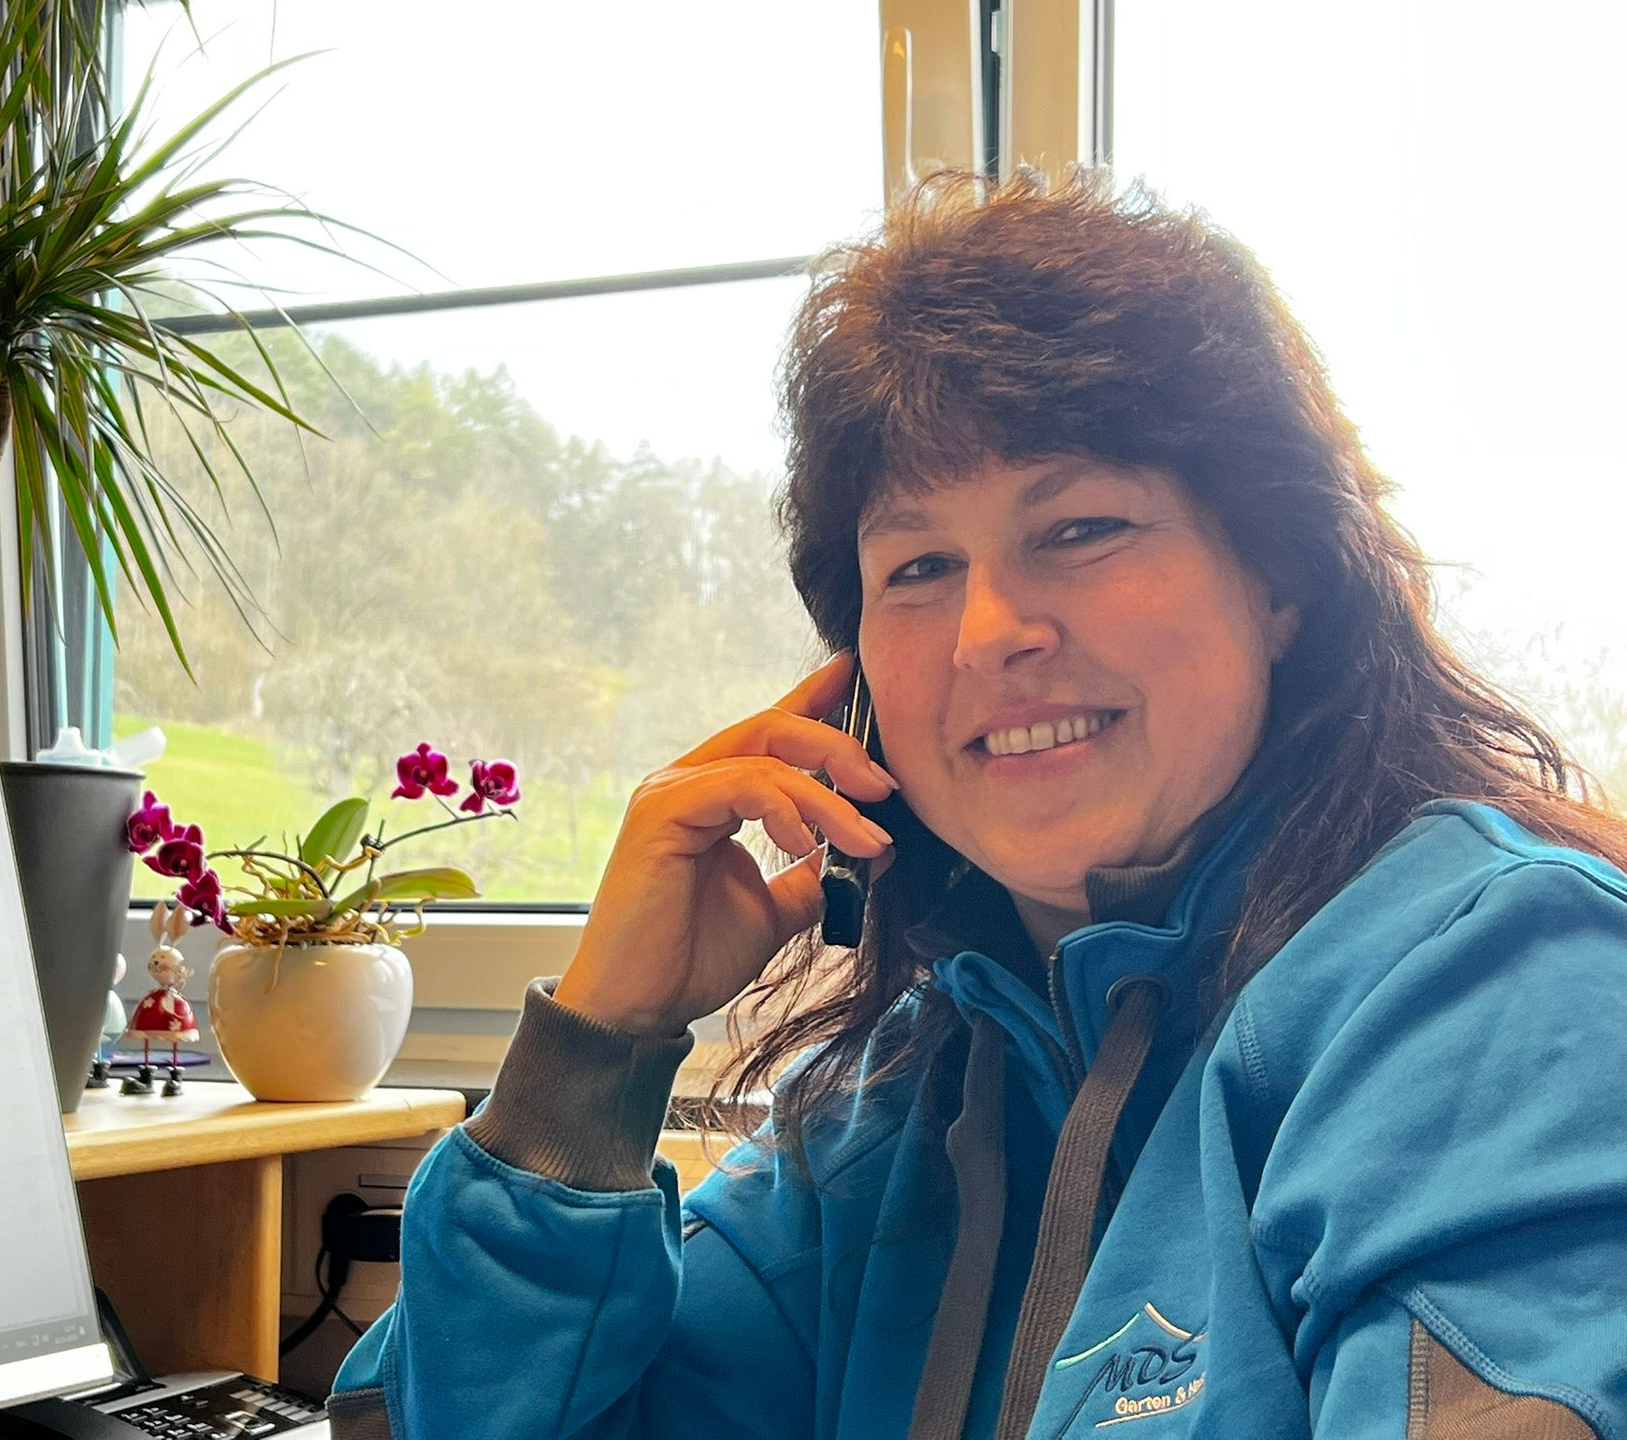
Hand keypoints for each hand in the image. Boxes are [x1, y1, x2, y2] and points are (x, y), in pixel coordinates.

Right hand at [552, 651, 896, 1036]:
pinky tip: (804, 844)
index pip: (769, 732)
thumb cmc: (692, 959)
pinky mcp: (661, 812)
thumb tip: (870, 853)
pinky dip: (784, 808)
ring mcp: (671, 792)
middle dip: (838, 747)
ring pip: (766, 758)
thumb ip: (814, 877)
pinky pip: (739, 784)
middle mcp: (688, 782)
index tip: (855, 677)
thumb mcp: (775, 911)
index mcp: (713, 795)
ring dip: (829, 797)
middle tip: (885, 787)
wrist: (641, 1007)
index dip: (814, 698)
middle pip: (774, 728)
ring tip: (866, 840)